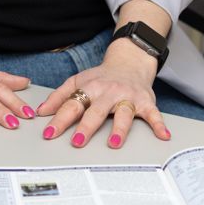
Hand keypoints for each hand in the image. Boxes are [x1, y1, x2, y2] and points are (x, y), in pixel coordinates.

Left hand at [37, 40, 169, 147]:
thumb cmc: (101, 77)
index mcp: (90, 88)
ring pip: (124, 112)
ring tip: (114, 142)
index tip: (49, 133)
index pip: (72, 105)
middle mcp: (108, 92)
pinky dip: (159, 124)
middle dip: (86, 126)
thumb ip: (59, 96)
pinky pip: (154, 114)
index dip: (59, 119)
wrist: (129, 62)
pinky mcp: (146, 101)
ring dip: (120, 128)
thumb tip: (41, 112)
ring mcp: (128, 97)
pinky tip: (163, 135)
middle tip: (77, 141)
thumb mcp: (77, 81)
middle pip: (96, 110)